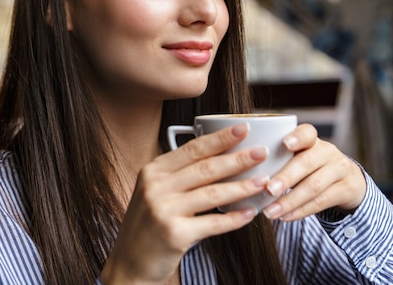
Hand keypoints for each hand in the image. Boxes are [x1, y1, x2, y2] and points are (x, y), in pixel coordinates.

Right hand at [101, 123, 269, 284]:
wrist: (129, 263)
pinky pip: (212, 223)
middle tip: (262, 152)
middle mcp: (156, 187)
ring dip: (242, 187)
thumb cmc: (149, 225)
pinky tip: (250, 213)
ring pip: (212, 194)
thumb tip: (220, 156)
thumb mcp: (155, 192)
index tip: (244, 128)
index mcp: (153, 170)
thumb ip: (178, 174)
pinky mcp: (174, 234)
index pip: (193, 149)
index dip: (220, 138)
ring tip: (263, 182)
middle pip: (205, 168)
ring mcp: (164, 210)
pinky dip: (234, 219)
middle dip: (238, 158)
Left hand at [261, 123, 366, 220]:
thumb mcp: (298, 157)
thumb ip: (276, 159)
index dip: (297, 137)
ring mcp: (339, 169)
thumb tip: (238, 170)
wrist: (347, 180)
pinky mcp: (346, 189)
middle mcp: (327, 151)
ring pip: (314, 185)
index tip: (284, 144)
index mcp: (312, 139)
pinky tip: (285, 217)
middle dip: (285, 178)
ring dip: (289, 201)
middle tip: (267, 190)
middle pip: (306, 163)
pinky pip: (322, 201)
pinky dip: (301, 211)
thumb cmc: (308, 167)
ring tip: (270, 212)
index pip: (307, 133)